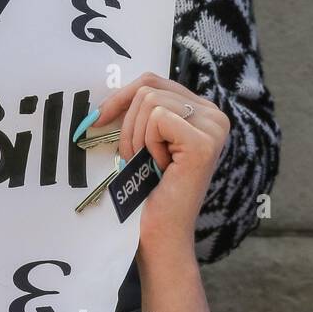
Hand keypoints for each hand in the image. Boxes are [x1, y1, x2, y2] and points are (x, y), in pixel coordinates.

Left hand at [93, 72, 229, 254]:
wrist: (159, 231)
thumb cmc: (147, 188)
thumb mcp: (143, 139)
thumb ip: (139, 110)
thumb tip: (103, 92)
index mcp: (201, 109)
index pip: (153, 80)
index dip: (121, 97)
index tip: (98, 119)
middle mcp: (214, 114)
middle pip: (149, 88)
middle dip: (128, 124)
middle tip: (136, 157)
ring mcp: (213, 126)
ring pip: (150, 102)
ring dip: (136, 137)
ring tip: (149, 163)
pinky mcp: (204, 141)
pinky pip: (157, 119)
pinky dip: (147, 144)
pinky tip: (159, 166)